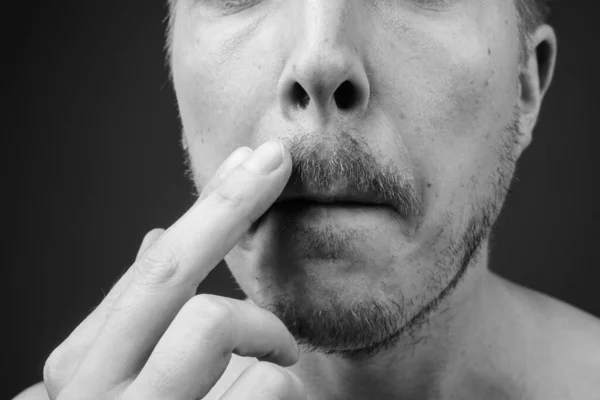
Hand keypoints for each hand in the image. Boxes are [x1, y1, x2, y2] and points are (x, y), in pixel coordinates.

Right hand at [42, 141, 305, 399]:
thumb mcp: (123, 369)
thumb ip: (135, 311)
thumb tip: (155, 234)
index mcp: (80, 362)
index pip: (151, 266)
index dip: (210, 206)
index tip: (250, 161)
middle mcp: (95, 387)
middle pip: (166, 269)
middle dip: (227, 203)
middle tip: (274, 161)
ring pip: (213, 322)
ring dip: (266, 329)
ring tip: (282, 352)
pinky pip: (265, 385)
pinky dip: (285, 378)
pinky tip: (279, 383)